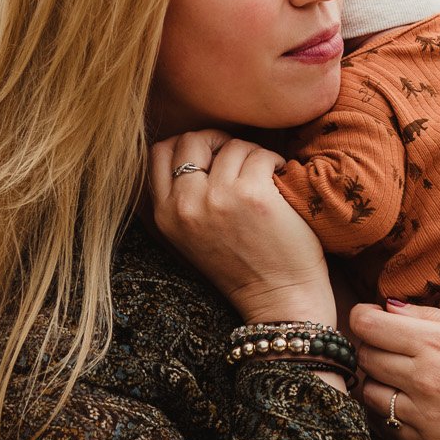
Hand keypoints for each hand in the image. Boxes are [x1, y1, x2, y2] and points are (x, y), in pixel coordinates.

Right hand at [149, 130, 336, 325]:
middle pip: (191, 140)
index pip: (160, 152)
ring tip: (265, 177)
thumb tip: (195, 149)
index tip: (212, 155)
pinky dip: (274, 161)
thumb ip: (184, 198)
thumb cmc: (243, 268)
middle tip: (241, 157)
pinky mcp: (252, 194)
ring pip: (232, 145)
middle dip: (218, 141)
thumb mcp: (193, 236)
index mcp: (165, 216)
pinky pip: (260, 154)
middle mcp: (185, 205)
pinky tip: (280, 181)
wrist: (279, 299)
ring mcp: (217, 198)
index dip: (188, 145)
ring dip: (253, 154)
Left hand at [348, 301, 439, 439]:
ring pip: (370, 393)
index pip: (366, 326)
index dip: (364, 318)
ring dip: (378, 381)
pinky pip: (389, 425)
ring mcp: (426, 417)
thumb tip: (387, 307)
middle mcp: (425, 381)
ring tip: (402, 375)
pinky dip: (393, 411)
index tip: (372, 319)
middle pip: (364, 357)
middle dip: (371, 347)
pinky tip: (416, 402)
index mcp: (438, 345)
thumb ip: (430, 318)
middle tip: (390, 345)